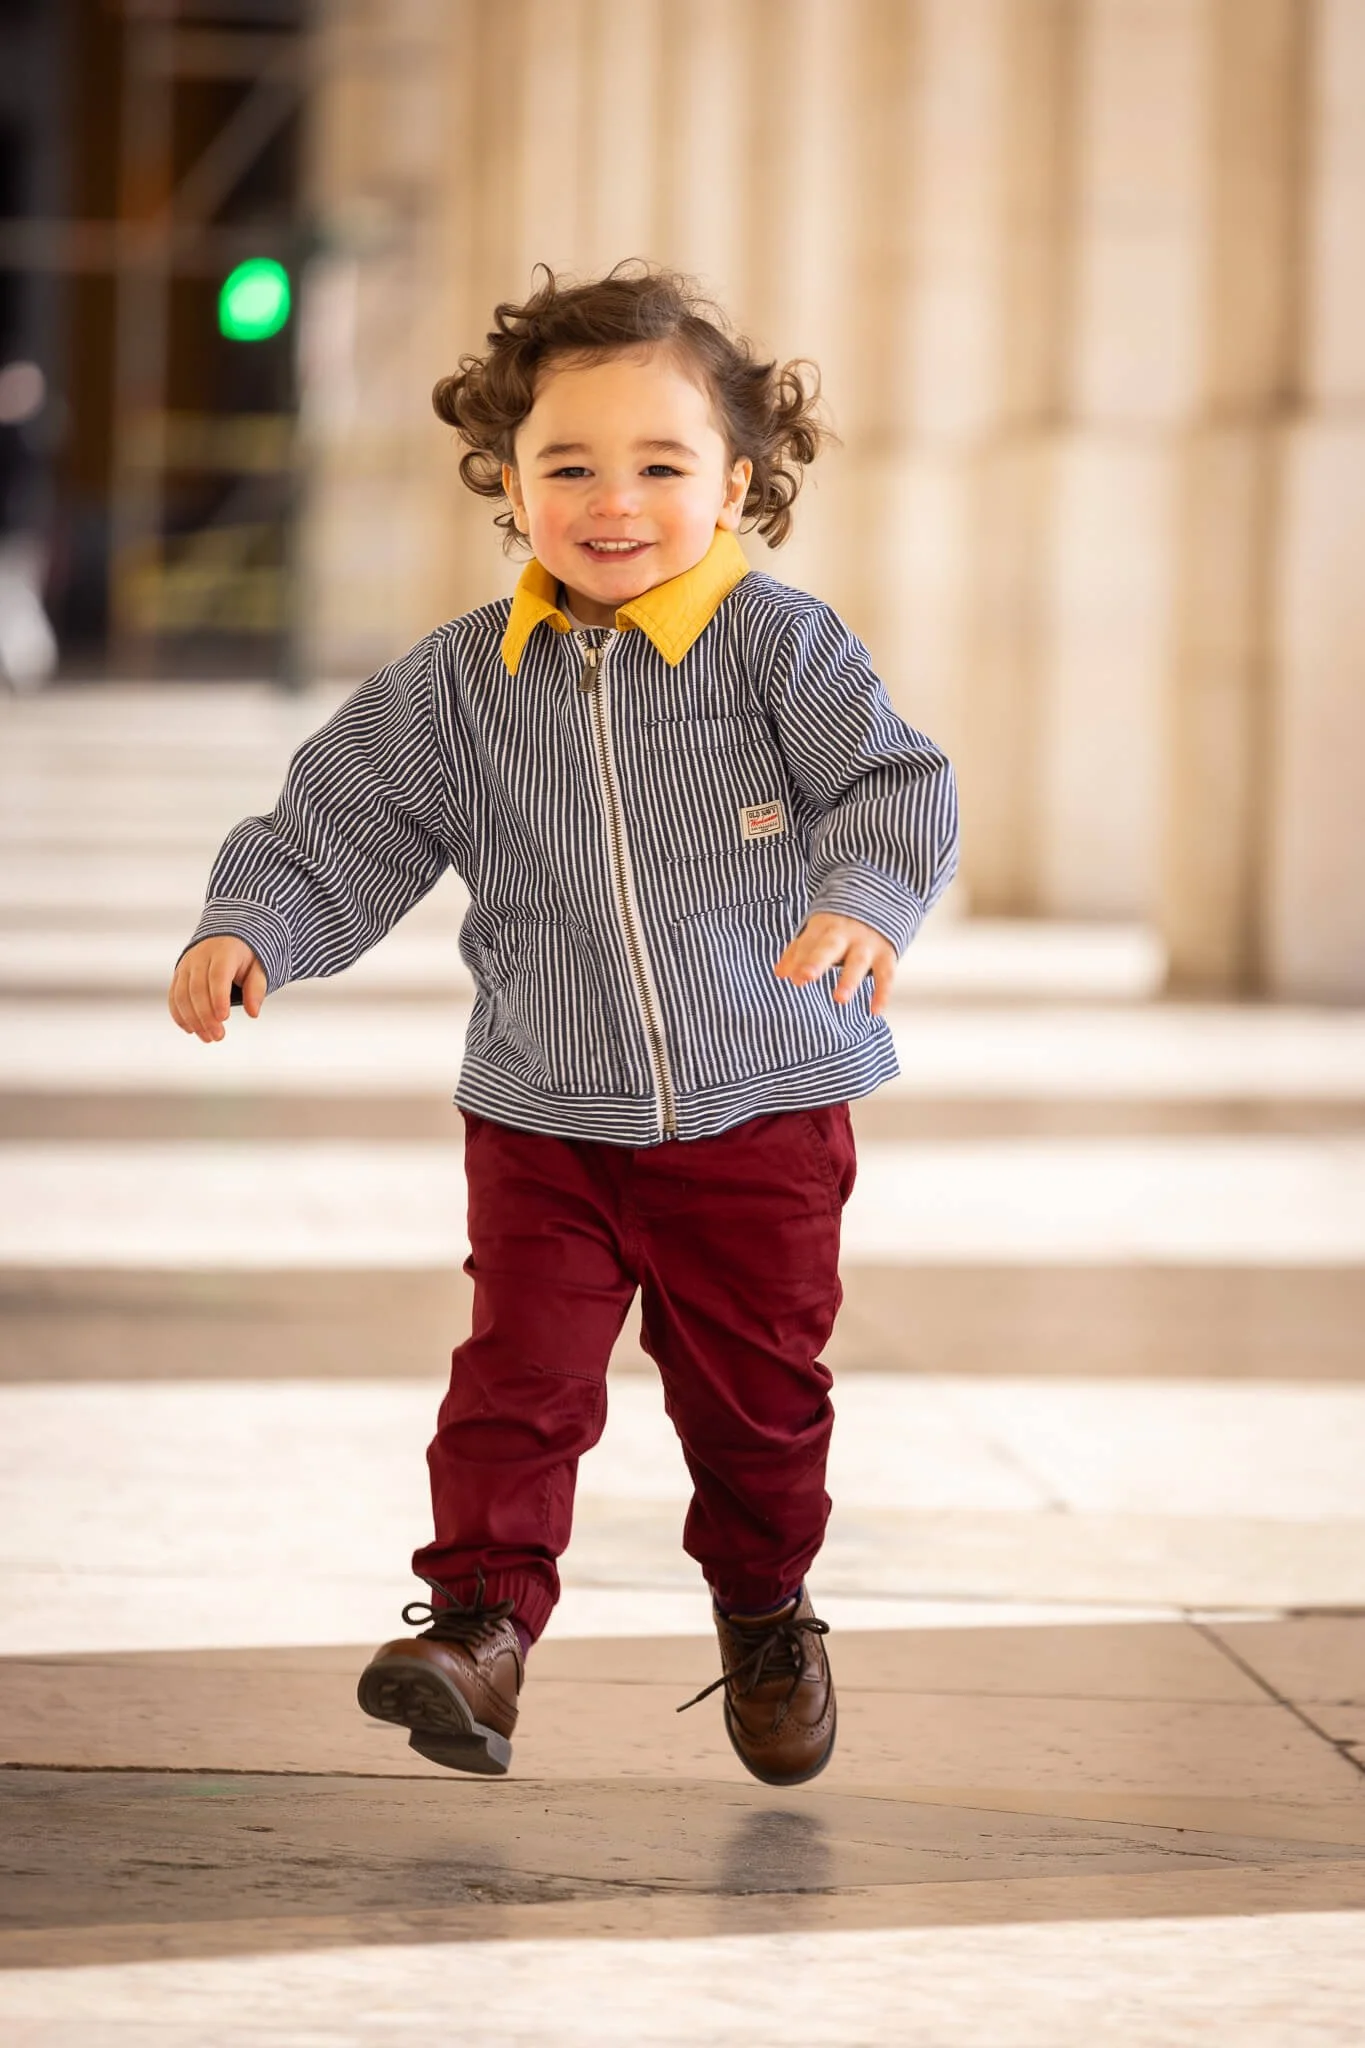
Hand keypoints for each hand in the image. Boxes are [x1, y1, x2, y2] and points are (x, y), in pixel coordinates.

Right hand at [168, 936, 266, 1042]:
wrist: (225, 937)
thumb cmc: (245, 956)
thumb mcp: (258, 967)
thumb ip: (256, 988)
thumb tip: (253, 1013)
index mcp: (223, 952)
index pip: (218, 975)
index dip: (219, 997)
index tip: (224, 1018)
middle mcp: (200, 957)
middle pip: (197, 988)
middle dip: (206, 1016)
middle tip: (218, 1036)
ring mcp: (186, 966)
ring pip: (182, 995)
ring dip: (193, 1019)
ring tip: (208, 1037)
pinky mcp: (178, 975)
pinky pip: (174, 996)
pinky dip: (180, 1015)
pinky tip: (191, 1030)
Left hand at [774, 912, 896, 1014]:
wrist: (881, 902)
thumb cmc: (840, 927)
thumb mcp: (819, 933)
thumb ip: (798, 952)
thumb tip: (780, 974)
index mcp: (825, 926)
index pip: (809, 942)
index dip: (800, 959)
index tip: (794, 978)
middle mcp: (846, 933)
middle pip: (830, 946)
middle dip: (817, 961)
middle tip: (806, 977)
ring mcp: (867, 944)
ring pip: (858, 962)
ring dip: (848, 980)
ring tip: (839, 999)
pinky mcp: (886, 955)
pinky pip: (886, 975)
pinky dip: (882, 993)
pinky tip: (875, 1011)